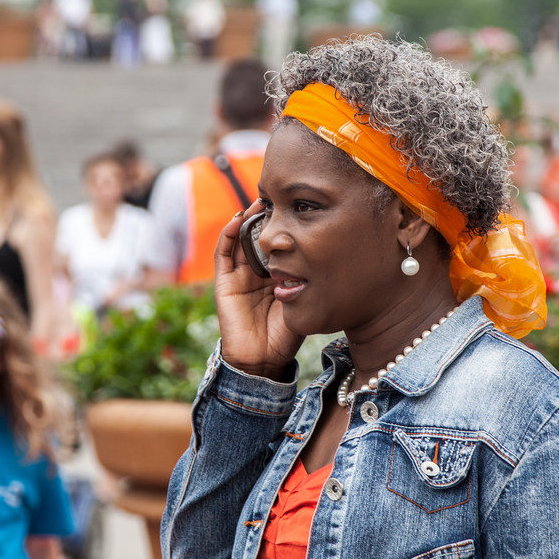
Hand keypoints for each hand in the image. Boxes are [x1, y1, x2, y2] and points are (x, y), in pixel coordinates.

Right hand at [213, 201, 303, 378]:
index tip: (299, 206)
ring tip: (260, 202)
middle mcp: (256, 272)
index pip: (279, 243)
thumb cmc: (287, 336)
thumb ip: (311, 279)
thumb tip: (335, 253)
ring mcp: (238, 276)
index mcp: (276, 275)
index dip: (285, 224)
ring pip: (240, 239)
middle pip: (259, 236)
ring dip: (248, 219)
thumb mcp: (306, 300)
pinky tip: (240, 219)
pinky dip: (229, 234)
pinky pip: (223, 253)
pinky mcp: (224, 282)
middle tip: (279, 197)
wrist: (263, 360)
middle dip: (267, 216)